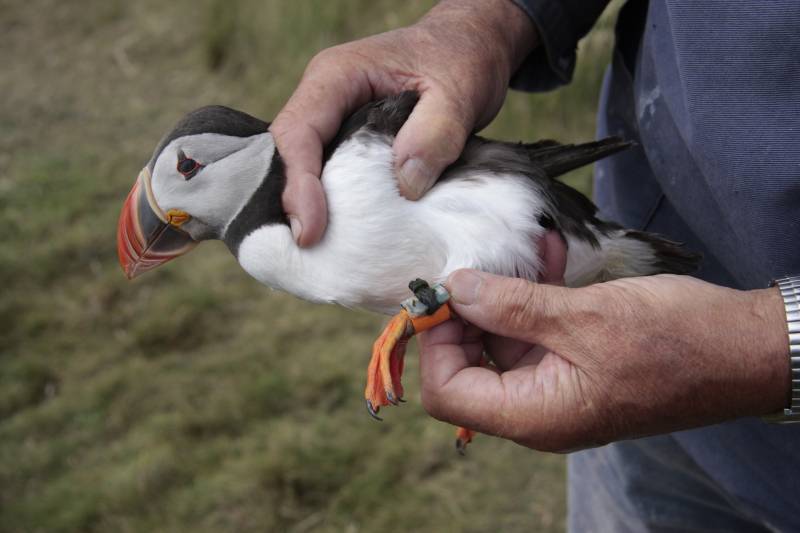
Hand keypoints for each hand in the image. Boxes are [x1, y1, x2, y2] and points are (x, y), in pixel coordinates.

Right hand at [270, 0, 536, 245]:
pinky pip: (329, 177)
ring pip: (304, 171)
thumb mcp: (458, 91)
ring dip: (309, 211)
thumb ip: (435, 133)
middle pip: (288, 157)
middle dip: (293, 205)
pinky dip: (332, 208)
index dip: (299, 185)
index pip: (299, 132)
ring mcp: (333, 123)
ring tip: (318, 257)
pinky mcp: (348, 144)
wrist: (470, 48)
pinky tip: (343, 240)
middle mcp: (324, 100)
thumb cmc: (462, 60)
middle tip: (308, 254)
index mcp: (337, 77)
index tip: (311, 232)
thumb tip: (406, 185)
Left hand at [419, 270, 788, 451]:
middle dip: (468, 309)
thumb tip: (454, 289)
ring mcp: (556, 384)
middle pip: (467, 364)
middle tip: (475, 260)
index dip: (435, 341)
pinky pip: (536, 329)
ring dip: (505, 291)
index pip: (447, 391)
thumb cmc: (676, 342)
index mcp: (535, 415)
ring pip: (501, 339)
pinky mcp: (574, 360)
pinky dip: (534, 293)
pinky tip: (546, 252)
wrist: (746, 349)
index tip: (444, 290)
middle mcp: (537, 408)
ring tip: (523, 247)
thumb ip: (512, 305)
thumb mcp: (585, 316)